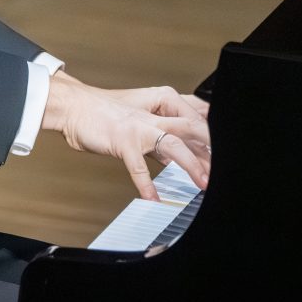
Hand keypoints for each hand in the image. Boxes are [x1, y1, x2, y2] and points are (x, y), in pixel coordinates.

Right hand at [40, 70, 211, 199]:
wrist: (75, 107)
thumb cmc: (107, 113)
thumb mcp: (143, 115)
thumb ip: (166, 129)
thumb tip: (191, 149)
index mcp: (161, 102)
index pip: (196, 116)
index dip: (213, 136)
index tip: (226, 155)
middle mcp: (153, 112)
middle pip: (192, 127)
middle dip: (211, 149)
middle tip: (224, 170)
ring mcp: (138, 126)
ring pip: (173, 144)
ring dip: (191, 165)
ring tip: (203, 184)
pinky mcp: (122, 141)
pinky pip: (138, 166)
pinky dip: (147, 184)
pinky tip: (154, 199)